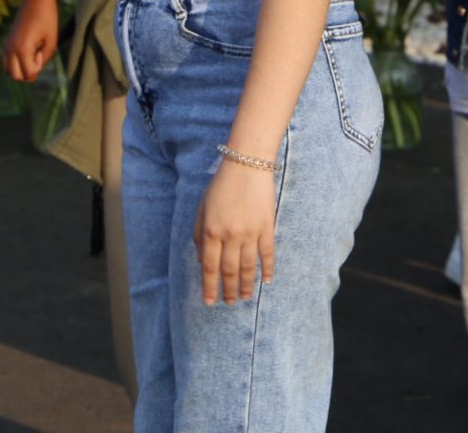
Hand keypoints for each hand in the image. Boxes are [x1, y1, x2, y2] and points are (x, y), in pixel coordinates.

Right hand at [2, 0, 58, 82]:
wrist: (36, 0)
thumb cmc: (47, 19)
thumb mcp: (52, 41)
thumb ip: (45, 59)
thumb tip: (34, 69)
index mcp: (22, 49)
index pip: (28, 73)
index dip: (38, 68)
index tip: (41, 52)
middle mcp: (11, 49)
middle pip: (15, 76)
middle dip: (28, 72)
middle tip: (37, 55)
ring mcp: (7, 45)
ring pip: (8, 71)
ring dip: (20, 69)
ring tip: (31, 55)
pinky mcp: (7, 42)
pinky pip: (6, 61)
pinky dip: (15, 63)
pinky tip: (27, 51)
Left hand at [193, 158, 278, 305]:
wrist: (247, 165)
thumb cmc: (221, 186)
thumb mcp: (202, 209)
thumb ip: (199, 236)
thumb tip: (203, 261)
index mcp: (211, 231)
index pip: (210, 267)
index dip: (209, 287)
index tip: (210, 302)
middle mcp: (230, 235)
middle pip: (229, 270)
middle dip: (228, 290)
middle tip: (229, 303)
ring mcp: (250, 232)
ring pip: (248, 267)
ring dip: (246, 285)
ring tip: (245, 298)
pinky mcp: (267, 227)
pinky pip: (268, 254)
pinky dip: (267, 269)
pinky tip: (266, 281)